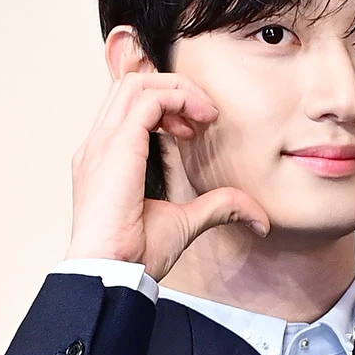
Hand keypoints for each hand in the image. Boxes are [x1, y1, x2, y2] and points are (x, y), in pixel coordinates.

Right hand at [64, 71, 269, 280]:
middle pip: (132, 84)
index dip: (165, 104)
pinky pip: (148, 99)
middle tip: (205, 114)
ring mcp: (103, 142)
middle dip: (174, 89)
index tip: (193, 129)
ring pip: (137, 82)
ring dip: (178, 89)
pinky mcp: (116, 145)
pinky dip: (178, 99)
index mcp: (105, 157)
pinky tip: (198, 122)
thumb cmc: (134, 254)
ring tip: (204, 114)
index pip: (128, 104)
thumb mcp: (185, 222)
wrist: (112, 272)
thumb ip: (216, 207)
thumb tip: (256, 215)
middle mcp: (98, 144)